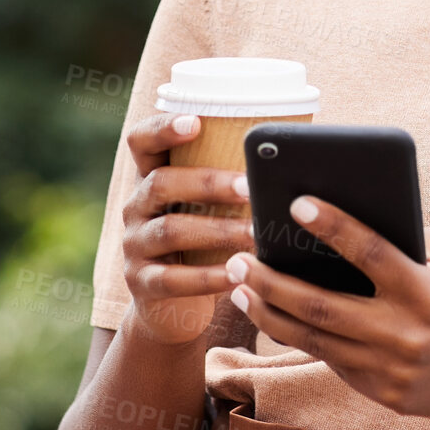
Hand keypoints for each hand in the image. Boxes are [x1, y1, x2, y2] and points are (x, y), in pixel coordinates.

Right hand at [121, 113, 255, 345]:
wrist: (172, 308)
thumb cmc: (206, 244)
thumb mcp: (210, 209)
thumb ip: (234, 183)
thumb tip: (294, 161)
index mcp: (152, 177)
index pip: (141, 141)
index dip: (162, 128)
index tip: (195, 122)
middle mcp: (136, 206)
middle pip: (161, 182)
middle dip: (208, 182)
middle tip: (250, 186)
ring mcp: (135, 245)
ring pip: (171, 230)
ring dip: (218, 230)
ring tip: (255, 233)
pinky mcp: (142, 283)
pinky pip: (173, 279)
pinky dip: (208, 277)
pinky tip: (238, 274)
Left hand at [223, 196, 429, 420]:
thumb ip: (404, 238)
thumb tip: (341, 217)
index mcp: (427, 292)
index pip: (371, 253)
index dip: (333, 226)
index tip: (296, 203)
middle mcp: (405, 334)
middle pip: (320, 306)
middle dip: (269, 281)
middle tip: (236, 259)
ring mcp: (391, 370)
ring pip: (312, 340)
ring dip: (269, 312)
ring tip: (239, 287)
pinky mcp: (383, 394)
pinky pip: (331, 361)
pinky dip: (299, 336)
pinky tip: (274, 314)